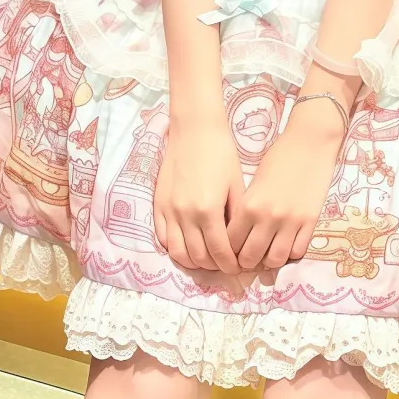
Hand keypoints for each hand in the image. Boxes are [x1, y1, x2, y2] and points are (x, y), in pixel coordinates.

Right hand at [153, 117, 244, 274]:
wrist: (194, 130)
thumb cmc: (221, 154)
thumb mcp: (236, 186)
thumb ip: (235, 218)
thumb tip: (239, 243)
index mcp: (209, 210)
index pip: (220, 252)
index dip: (230, 265)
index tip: (238, 268)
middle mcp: (186, 215)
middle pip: (199, 257)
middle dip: (214, 266)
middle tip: (225, 265)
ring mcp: (169, 210)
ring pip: (178, 253)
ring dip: (194, 262)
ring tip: (207, 259)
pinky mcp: (158, 204)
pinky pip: (163, 238)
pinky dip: (175, 249)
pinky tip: (188, 246)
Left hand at [227, 99, 344, 272]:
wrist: (309, 144)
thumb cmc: (277, 158)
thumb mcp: (253, 184)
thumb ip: (245, 210)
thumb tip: (238, 236)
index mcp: (249, 206)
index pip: (231, 243)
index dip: (228, 252)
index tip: (229, 253)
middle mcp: (268, 218)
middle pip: (250, 257)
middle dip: (245, 262)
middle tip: (245, 259)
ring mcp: (291, 222)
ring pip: (274, 260)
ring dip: (267, 262)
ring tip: (265, 256)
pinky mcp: (310, 223)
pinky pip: (297, 252)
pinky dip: (289, 254)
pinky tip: (285, 246)